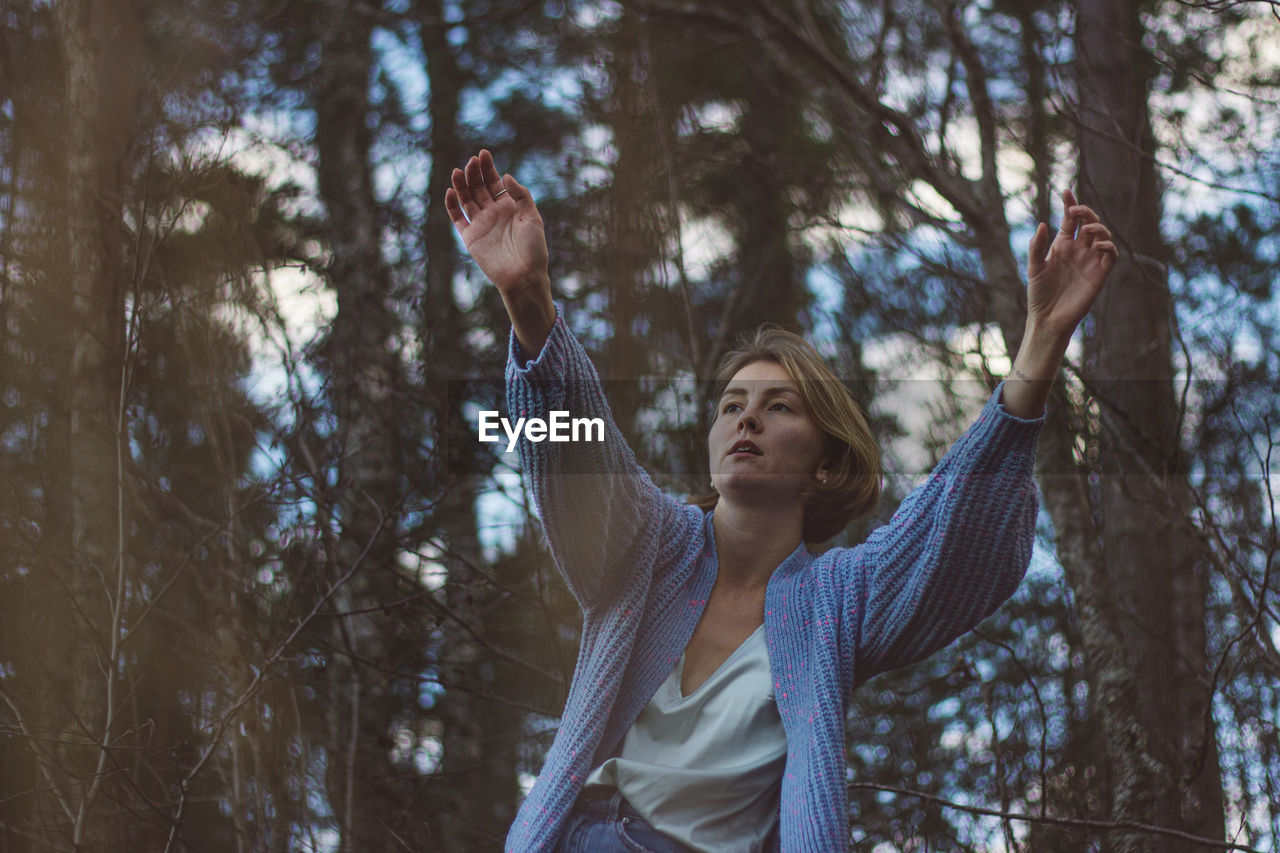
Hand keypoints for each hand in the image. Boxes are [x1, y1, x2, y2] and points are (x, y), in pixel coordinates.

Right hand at [445, 150, 549, 298]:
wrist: (524, 276)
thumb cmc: (533, 249)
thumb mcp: (532, 218)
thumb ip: (520, 195)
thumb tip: (505, 176)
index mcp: (509, 207)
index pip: (495, 182)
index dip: (488, 168)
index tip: (483, 154)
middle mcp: (494, 213)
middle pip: (479, 187)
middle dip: (474, 173)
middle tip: (471, 161)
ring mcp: (481, 224)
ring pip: (467, 199)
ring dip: (461, 184)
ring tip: (457, 171)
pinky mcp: (470, 237)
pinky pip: (458, 218)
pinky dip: (452, 205)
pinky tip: (450, 191)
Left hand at [1026, 189, 1117, 339]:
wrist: (1048, 317)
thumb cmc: (1039, 294)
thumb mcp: (1034, 267)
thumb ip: (1036, 246)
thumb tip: (1043, 224)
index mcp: (1062, 245)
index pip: (1070, 220)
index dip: (1070, 204)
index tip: (1065, 192)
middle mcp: (1079, 250)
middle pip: (1089, 223)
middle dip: (1086, 212)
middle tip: (1076, 211)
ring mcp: (1091, 260)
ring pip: (1103, 236)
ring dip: (1098, 228)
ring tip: (1087, 229)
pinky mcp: (1100, 273)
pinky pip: (1111, 255)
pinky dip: (1108, 246)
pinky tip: (1098, 245)